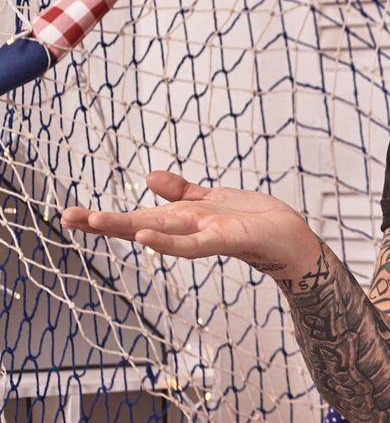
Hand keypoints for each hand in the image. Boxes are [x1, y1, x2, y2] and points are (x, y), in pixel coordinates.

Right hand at [59, 170, 318, 278]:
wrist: (290, 238)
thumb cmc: (253, 220)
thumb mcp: (212, 199)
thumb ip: (181, 192)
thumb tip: (149, 178)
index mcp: (181, 217)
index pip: (136, 215)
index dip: (105, 216)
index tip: (69, 214)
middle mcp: (187, 228)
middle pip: (139, 223)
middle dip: (103, 222)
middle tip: (66, 218)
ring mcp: (204, 234)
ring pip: (160, 231)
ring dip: (128, 228)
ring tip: (95, 222)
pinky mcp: (226, 239)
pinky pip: (193, 243)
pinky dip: (170, 242)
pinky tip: (147, 237)